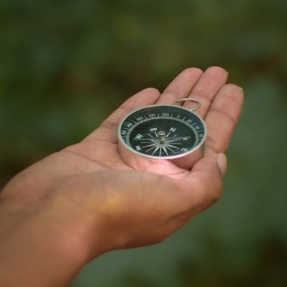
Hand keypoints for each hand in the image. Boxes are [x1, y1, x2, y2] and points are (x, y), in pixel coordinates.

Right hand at [0, 66, 243, 255]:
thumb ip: (205, 183)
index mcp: (175, 189)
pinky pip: (121, 122)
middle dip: (203, 100)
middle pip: (186, 129)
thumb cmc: (117, 211)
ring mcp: (122, 162)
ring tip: (194, 70)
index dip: (224, 115)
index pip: (209, 146)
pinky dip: (137, 107)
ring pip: (156, 121)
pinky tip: (153, 90)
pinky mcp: (93, 151)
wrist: (52, 216)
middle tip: (217, 71)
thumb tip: (218, 160)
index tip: (234, 89)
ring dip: (176, 95)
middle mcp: (152, 176)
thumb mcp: (176, 202)